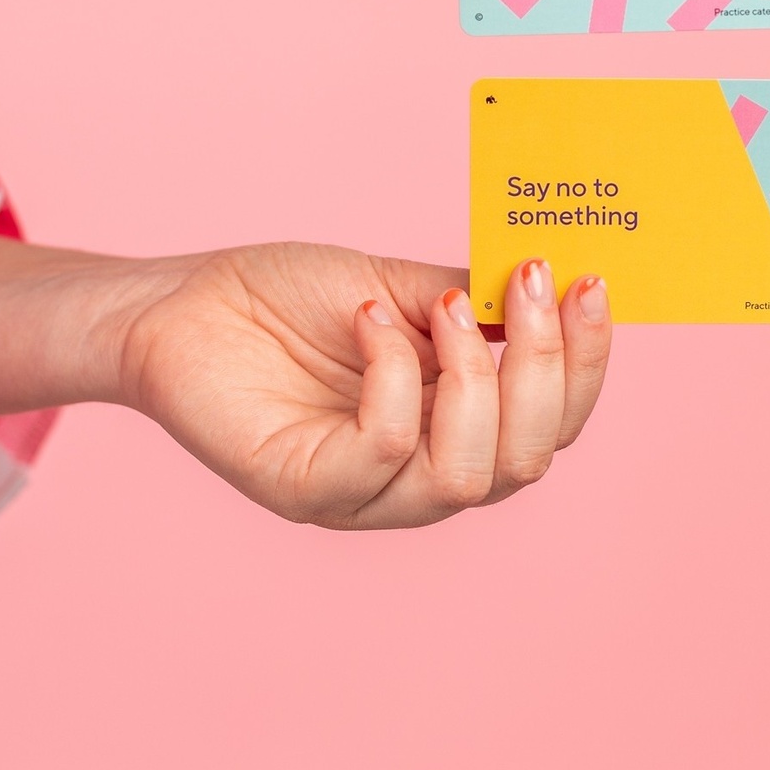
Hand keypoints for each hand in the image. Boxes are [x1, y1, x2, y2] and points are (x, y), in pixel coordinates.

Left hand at [117, 242, 613, 528]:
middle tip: (530, 284)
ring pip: (469, 477)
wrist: (181, 305)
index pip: (553, 423)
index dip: (585, 359)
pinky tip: (367, 316)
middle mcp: (423, 473)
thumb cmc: (289, 298)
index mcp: (460, 426)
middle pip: (527, 459)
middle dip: (544, 368)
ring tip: (436, 305)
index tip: (588, 280)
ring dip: (475, 378)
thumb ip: (473, 297)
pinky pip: (382, 452)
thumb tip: (555, 276)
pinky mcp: (306, 490)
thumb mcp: (399, 285)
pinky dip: (392, 376)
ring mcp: (366, 493)